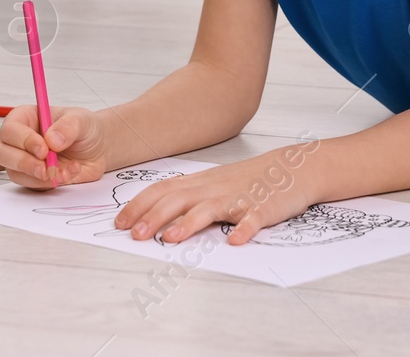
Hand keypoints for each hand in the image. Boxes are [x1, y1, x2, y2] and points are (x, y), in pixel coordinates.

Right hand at [0, 104, 108, 188]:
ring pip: (15, 173)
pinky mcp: (34, 178)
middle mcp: (20, 140)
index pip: (10, 129)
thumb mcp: (82, 120)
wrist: (99, 149)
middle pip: (2, 153)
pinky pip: (33, 186)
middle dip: (23, 163)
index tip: (43, 149)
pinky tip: (69, 173)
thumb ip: (68, 126)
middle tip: (44, 168)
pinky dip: (51, 183)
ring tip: (65, 169)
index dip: (23, 140)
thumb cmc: (85, 128)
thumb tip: (51, 139)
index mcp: (26, 118)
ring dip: (40, 176)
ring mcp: (25, 160)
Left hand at [114, 154, 314, 244]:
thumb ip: (187, 197)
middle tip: (136, 236)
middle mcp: (213, 189)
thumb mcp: (212, 184)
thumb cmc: (247, 181)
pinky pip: (252, 219)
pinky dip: (244, 230)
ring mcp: (238, 198)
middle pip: (179, 199)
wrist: (290, 169)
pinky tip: (235, 241)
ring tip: (172, 239)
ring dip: (189, 223)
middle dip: (154, 217)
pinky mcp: (262, 209)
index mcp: (199, 184)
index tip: (119, 223)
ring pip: (209, 209)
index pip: (162, 191)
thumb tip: (152, 216)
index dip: (139, 205)